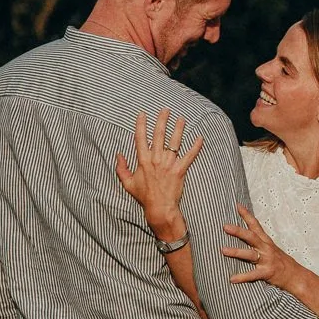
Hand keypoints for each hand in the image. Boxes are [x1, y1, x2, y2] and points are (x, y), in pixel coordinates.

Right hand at [116, 112, 204, 237]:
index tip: (143, 114)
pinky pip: (189, 156)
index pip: (141, 138)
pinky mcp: (180, 170)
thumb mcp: (128, 183)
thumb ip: (121, 168)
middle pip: (159, 135)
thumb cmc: (144, 196)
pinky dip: (195, 147)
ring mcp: (169, 164)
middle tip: (166, 110)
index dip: (141, 124)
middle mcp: (156, 159)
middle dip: (162, 120)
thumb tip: (118, 155)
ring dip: (178, 129)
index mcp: (143, 160)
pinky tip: (199, 137)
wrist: (159, 208)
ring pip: (174, 142)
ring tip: (182, 118)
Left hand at [223, 205, 300, 291]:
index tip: (237, 205)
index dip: (247, 215)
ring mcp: (267, 260)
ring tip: (223, 250)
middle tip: (225, 226)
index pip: (256, 225)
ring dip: (236, 252)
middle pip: (251, 237)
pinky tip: (232, 279)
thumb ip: (258, 243)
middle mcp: (266, 248)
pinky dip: (242, 277)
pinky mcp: (267, 272)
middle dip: (238, 231)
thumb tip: (244, 236)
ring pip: (250, 254)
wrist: (296, 276)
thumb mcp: (270, 249)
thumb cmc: (280, 262)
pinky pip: (253, 274)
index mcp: (266, 241)